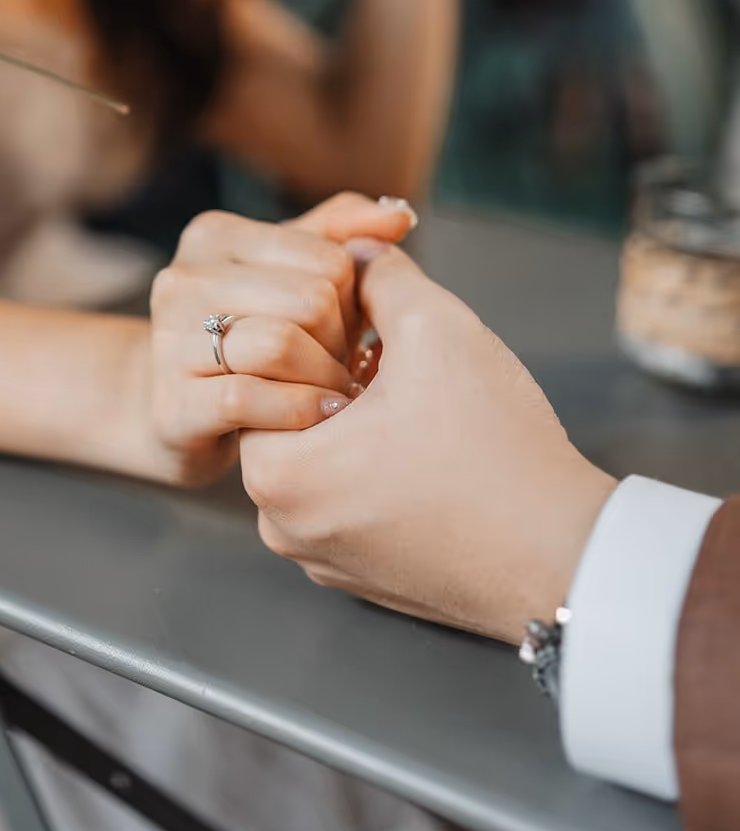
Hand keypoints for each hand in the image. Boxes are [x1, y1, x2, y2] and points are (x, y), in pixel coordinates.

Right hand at [143, 194, 416, 486]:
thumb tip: (401, 215)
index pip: (328, 258)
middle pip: (310, 300)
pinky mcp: (173, 406)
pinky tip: (317, 419)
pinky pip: (251, 401)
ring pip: (280, 346)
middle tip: (345, 367)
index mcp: (213, 235)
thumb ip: (343, 235)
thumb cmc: (250, 334)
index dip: (353, 301)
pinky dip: (299, 412)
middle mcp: (182, 279)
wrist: (179, 415)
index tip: (345, 328)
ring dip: (325, 379)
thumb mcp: (291, 274)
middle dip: (342, 342)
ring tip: (336, 394)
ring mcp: (169, 343)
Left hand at [240, 244, 616, 643]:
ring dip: (363, 420)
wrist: (564, 560)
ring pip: (325, 458)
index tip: (376, 330)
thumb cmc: (496, 449)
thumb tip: (359, 253)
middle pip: (293, 415)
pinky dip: (380, 467)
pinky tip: (435, 447)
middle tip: (401, 358)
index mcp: (275, 473)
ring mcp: (324, 559)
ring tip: (423, 399)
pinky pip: (353, 500)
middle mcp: (282, 527)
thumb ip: (382, 278)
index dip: (321, 332)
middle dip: (342, 374)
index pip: (265, 370)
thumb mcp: (437, 329)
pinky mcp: (366, 577)